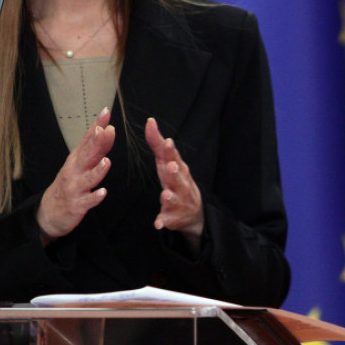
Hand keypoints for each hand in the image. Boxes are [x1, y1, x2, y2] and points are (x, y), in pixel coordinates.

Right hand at [37, 107, 114, 243]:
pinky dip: (94, 198)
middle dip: (96, 143)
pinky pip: (86, 202)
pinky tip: (103, 192)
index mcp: (76, 159)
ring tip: (107, 161)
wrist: (49, 212)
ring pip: (87, 179)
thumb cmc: (69, 183)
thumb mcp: (80, 163)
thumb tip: (108, 129)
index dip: (96, 125)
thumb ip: (95, 147)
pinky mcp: (76, 205)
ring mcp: (75, 188)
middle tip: (104, 131)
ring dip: (97, 170)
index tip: (106, 112)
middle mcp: (74, 171)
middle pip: (86, 155)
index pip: (87, 139)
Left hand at [145, 117, 203, 246]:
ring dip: (170, 197)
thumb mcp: (168, 161)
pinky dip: (163, 221)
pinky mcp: (173, 217)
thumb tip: (150, 121)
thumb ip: (157, 143)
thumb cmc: (177, 180)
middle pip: (178, 177)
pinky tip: (157, 223)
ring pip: (174, 199)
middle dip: (175, 172)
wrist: (194, 211)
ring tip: (165, 194)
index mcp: (178, 169)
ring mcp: (178, 201)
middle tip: (172, 166)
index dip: (171, 151)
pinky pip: (168, 220)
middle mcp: (181, 184)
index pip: (175, 158)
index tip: (167, 142)